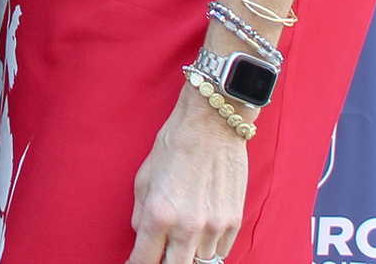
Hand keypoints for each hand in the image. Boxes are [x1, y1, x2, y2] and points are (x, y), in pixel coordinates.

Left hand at [126, 83, 247, 263]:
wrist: (213, 125)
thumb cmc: (174, 146)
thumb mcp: (144, 179)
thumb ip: (141, 215)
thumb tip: (142, 237)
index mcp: (159, 214)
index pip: (145, 259)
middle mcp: (188, 226)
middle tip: (160, 254)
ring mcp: (214, 226)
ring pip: (202, 262)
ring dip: (189, 256)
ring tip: (182, 241)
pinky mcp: (235, 222)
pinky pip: (221, 250)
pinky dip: (209, 248)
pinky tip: (201, 234)